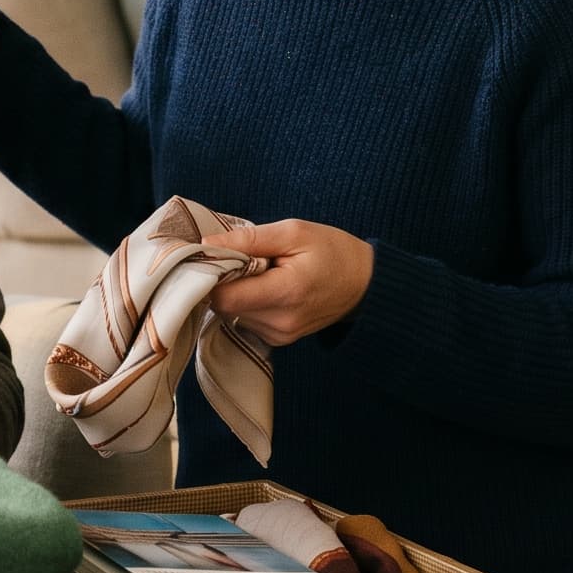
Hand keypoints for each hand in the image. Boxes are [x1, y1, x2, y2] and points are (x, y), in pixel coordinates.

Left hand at [201, 219, 375, 345]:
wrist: (366, 284)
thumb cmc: (332, 251)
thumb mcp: (293, 232)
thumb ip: (248, 240)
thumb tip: (205, 243)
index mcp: (285, 293)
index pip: (223, 296)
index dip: (213, 274)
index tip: (219, 255)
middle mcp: (280, 322)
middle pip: (224, 305)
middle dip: (226, 280)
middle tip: (246, 259)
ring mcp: (280, 335)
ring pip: (232, 314)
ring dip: (238, 291)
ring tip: (263, 273)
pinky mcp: (279, 339)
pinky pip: (246, 320)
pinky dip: (250, 302)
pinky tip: (268, 287)